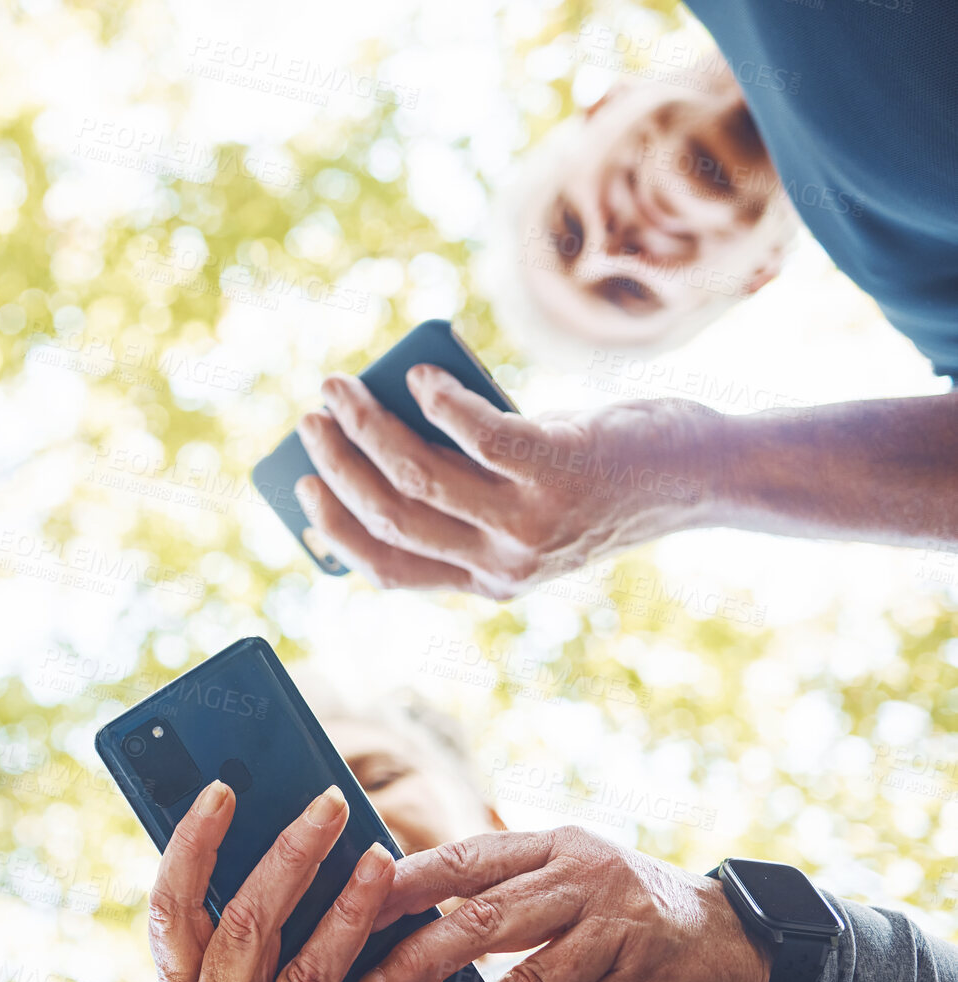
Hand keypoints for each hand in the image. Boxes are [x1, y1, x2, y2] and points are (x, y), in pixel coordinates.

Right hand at [150, 782, 443, 981]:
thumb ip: (217, 947)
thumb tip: (268, 850)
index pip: (170, 908)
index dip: (192, 845)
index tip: (221, 790)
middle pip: (249, 928)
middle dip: (291, 857)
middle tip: (331, 804)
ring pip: (309, 977)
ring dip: (350, 912)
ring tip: (383, 859)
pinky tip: (427, 948)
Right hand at [295, 366, 717, 597]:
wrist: (702, 476)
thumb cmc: (605, 478)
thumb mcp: (527, 501)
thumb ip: (466, 482)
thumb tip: (389, 423)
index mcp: (488, 580)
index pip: (387, 570)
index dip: (335, 529)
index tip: (304, 487)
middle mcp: (503, 562)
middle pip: (390, 516)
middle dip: (337, 464)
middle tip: (313, 417)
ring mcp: (529, 519)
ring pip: (418, 475)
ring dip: (368, 426)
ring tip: (343, 387)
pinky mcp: (557, 467)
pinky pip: (477, 433)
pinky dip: (438, 401)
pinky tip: (420, 377)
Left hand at [346, 827, 771, 981]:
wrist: (723, 937)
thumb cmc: (617, 897)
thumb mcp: (566, 863)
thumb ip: (499, 876)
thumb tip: (394, 889)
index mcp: (556, 844)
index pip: (469, 858)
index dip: (410, 883)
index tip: (355, 906)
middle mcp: (586, 884)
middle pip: (490, 920)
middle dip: (420, 958)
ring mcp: (615, 940)